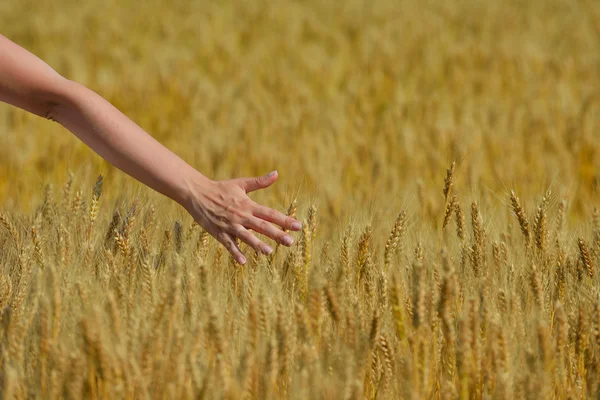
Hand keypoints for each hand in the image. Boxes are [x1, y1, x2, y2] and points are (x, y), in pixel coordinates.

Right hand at [183, 170, 301, 264]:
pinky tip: (243, 262)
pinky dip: (235, 253)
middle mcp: (241, 216)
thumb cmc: (221, 188)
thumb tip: (276, 173)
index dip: (284, 220)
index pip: (270, 214)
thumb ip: (260, 182)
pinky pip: (229, 244)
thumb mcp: (241, 183)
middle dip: (276, 234)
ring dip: (257, 244)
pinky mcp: (219, 233)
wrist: (197, 193)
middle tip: (290, 242)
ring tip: (269, 252)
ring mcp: (230, 225)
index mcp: (248, 205)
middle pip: (262, 226)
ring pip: (246, 237)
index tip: (298, 226)